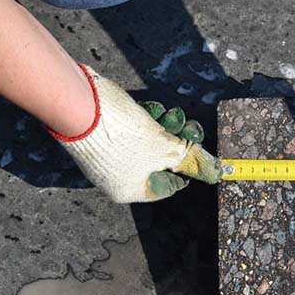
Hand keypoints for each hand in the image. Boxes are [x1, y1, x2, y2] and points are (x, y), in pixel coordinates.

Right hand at [49, 65, 220, 202]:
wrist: (79, 104)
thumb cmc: (124, 134)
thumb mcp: (166, 148)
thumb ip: (190, 159)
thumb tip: (215, 172)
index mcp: (131, 190)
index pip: (168, 186)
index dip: (186, 168)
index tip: (197, 151)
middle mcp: (118, 177)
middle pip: (159, 161)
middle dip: (176, 141)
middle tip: (188, 125)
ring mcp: (108, 155)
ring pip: (147, 143)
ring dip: (163, 126)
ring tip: (171, 114)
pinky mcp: (102, 134)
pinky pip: (132, 131)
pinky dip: (144, 119)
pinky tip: (151, 109)